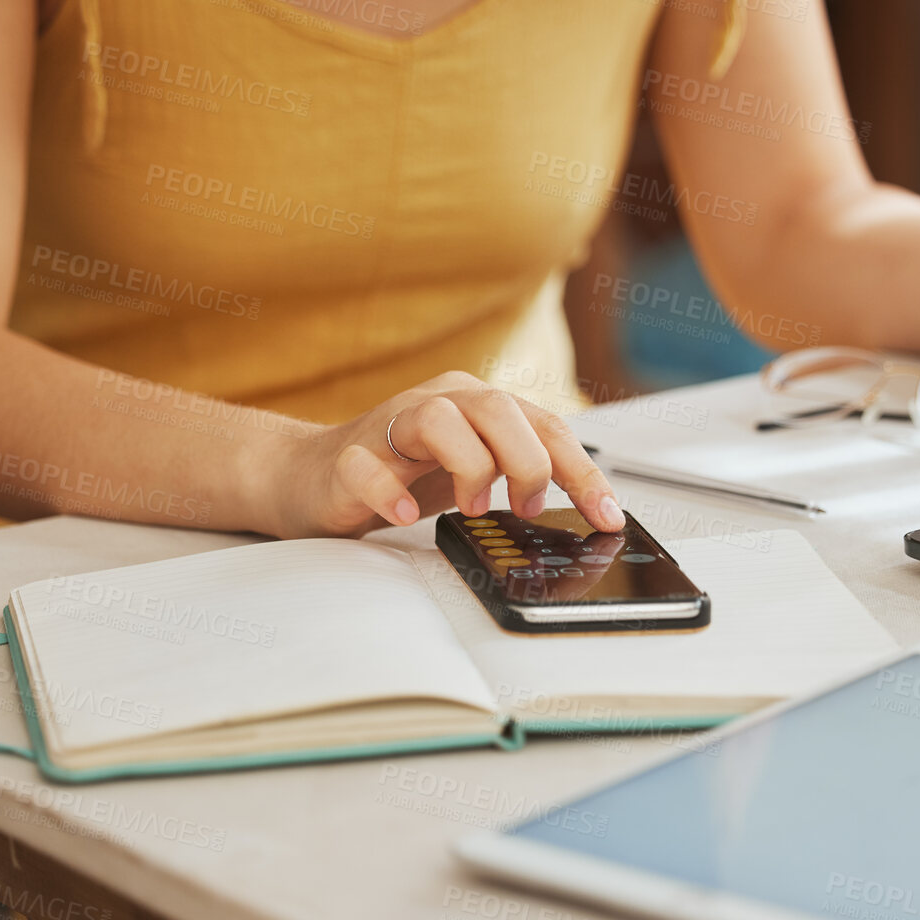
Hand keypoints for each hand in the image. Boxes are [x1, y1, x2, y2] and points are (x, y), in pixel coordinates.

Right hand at [271, 371, 623, 538]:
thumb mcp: (474, 471)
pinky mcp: (347, 458)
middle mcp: (437, 403)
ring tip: (472, 508)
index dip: (582, 470)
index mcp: (475, 404)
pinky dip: (388, 490)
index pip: (543, 424)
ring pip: (438, 420)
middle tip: (528, 507)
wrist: (312, 476)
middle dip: (527, 461)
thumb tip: (587, 513)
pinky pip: (366, 465)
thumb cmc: (402, 473)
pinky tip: (402, 516)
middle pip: (497, 408)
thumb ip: (519, 477)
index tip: (607, 514)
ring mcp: (388, 426)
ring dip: (467, 466)